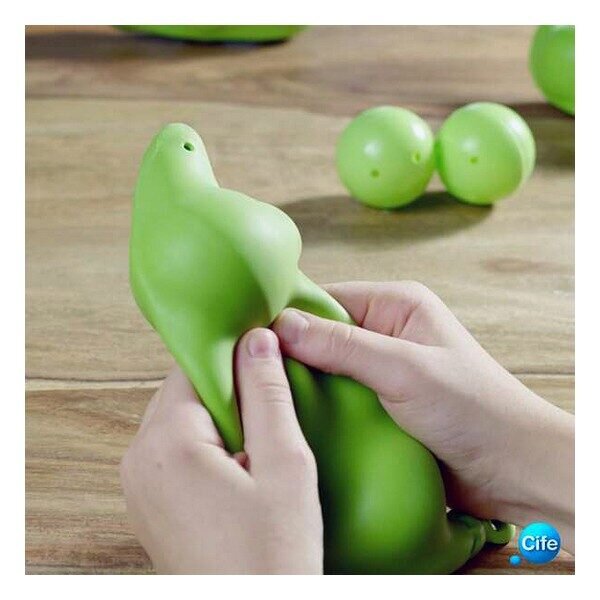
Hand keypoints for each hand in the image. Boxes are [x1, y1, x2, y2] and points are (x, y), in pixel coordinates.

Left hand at [120, 328, 322, 573]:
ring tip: (256, 447)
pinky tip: (238, 468)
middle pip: (181, 391)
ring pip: (177, 418)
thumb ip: (268, 393)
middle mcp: (138, 460)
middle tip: (268, 414)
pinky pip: (172, 450)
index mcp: (166, 443)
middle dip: (226, 392)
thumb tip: (257, 338)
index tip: (265, 365)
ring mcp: (137, 485)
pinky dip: (203, 445)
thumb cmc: (275, 554)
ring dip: (216, 419)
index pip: (193, 367)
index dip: (233, 360)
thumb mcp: (285, 465)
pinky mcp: (147, 504)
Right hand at [273, 281, 573, 551]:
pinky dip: (318, 407)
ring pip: (325, 368)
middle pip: (320, 334)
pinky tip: (294, 419)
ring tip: (263, 398)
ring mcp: (381, 369)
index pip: (325, 299)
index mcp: (395, 304)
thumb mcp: (405, 370)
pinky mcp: (379, 403)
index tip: (250, 339)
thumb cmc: (473, 408)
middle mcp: (385, 331)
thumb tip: (281, 325)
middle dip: (291, 354)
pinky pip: (336, 398)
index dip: (289, 317)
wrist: (513, 467)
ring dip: (303, 384)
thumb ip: (344, 346)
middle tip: (250, 374)